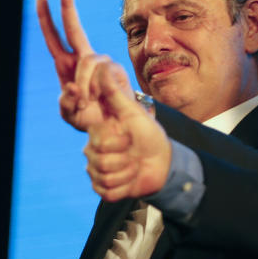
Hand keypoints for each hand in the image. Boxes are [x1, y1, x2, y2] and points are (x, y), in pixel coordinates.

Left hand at [37, 0, 133, 130]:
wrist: (112, 127)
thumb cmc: (89, 118)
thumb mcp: (69, 115)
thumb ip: (65, 104)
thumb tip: (72, 86)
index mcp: (66, 65)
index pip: (54, 38)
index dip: (46, 19)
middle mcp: (83, 58)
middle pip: (74, 28)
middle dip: (67, 7)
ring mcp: (101, 61)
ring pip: (87, 61)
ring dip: (84, 85)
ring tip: (86, 103)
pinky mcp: (116, 69)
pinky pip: (103, 72)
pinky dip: (97, 89)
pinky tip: (100, 99)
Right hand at [84, 70, 171, 200]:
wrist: (163, 162)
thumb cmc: (149, 135)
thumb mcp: (133, 113)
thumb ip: (114, 93)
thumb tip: (103, 67)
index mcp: (98, 134)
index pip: (96, 141)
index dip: (115, 141)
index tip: (128, 136)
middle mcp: (93, 152)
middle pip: (99, 161)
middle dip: (124, 158)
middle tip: (134, 151)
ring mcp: (97, 171)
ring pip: (104, 177)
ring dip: (128, 173)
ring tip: (136, 164)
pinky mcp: (103, 188)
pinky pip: (107, 191)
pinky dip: (125, 187)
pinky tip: (131, 179)